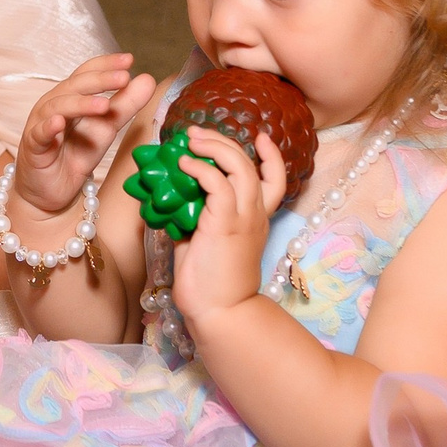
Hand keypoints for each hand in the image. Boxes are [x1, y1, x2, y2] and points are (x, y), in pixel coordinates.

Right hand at [11, 54, 157, 217]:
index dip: (106, 64)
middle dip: (100, 80)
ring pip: (58, 106)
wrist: (53, 190)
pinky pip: (39, 133)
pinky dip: (48, 127)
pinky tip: (59, 123)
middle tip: (124, 77)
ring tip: (103, 105)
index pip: (87, 72)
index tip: (129, 60)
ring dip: (81, 103)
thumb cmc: (77, 153)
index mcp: (71, 95)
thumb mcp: (106, 127)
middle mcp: (54, 103)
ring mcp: (41, 123)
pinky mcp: (33, 146)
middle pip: (75, 85)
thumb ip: (125, 104)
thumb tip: (147, 79)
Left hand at [171, 125, 287, 330]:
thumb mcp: (201, 242)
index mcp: (255, 219)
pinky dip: (200, 168)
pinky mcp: (225, 223)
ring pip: (239, 166)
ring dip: (214, 147)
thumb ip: (194, 219)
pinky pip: (217, 183)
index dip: (270, 156)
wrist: (220, 313)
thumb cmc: (210, 285)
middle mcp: (255, 215)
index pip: (275, 180)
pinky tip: (183, 164)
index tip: (259, 137)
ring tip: (191, 140)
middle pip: (251, 164)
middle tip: (198, 133)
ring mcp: (243, 218)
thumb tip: (170, 201)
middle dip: (225, 142)